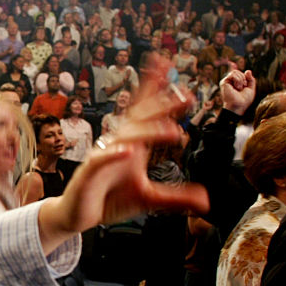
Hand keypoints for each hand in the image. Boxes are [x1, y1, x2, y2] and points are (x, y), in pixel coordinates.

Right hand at [38, 55, 208, 247]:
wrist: (79, 214)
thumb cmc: (110, 198)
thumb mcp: (148, 198)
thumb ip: (176, 198)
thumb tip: (206, 201)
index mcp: (133, 143)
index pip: (146, 111)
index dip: (158, 91)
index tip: (173, 71)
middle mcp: (119, 143)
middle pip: (141, 117)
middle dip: (162, 104)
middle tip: (187, 95)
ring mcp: (103, 155)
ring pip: (126, 136)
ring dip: (148, 131)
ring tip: (172, 130)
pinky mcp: (89, 171)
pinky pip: (101, 159)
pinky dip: (114, 154)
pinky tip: (129, 152)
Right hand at [220, 69, 255, 115]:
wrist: (239, 105)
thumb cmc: (244, 100)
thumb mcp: (251, 88)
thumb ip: (251, 79)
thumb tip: (248, 71)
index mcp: (235, 83)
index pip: (237, 73)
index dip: (238, 71)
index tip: (238, 73)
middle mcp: (230, 82)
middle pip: (237, 71)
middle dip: (243, 78)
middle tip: (243, 87)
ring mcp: (226, 82)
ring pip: (235, 72)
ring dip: (241, 80)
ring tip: (239, 88)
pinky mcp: (224, 82)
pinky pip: (232, 74)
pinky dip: (238, 80)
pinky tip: (237, 87)